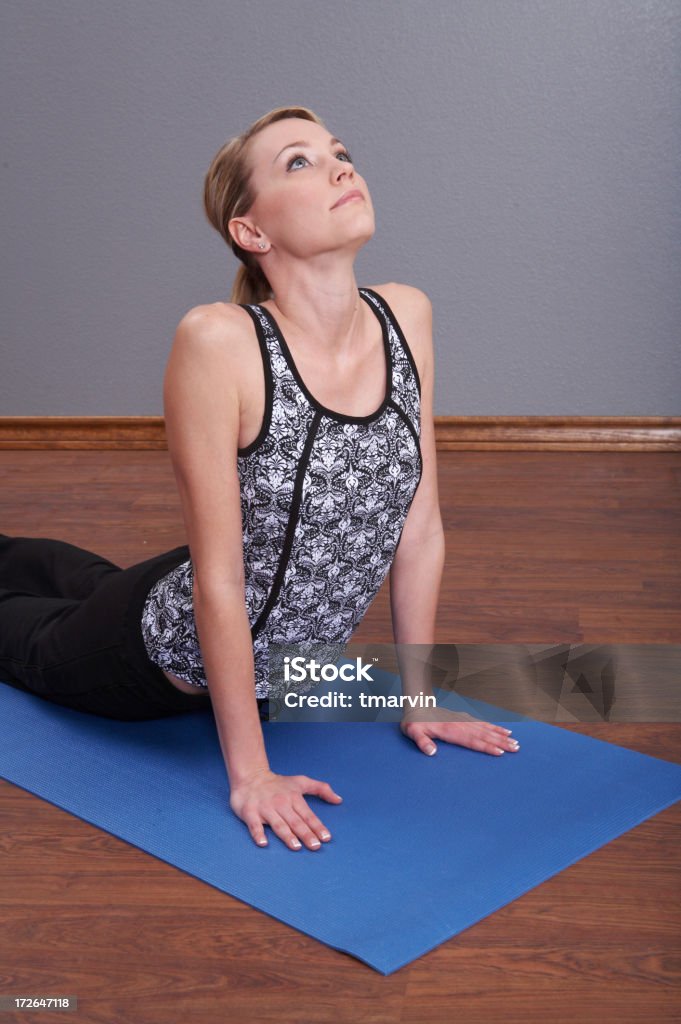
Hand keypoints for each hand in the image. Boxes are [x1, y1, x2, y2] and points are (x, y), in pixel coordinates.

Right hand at [229, 768, 342, 850]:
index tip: (326, 838)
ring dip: (287, 835)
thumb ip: (321, 789)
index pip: (308, 815)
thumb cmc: (278, 783)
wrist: (251, 777)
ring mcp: (265, 808)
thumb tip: (339, 800)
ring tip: (296, 846)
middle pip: (295, 822)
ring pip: (278, 824)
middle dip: (306, 834)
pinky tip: (263, 843)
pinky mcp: (250, 813)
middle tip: (315, 846)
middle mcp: (281, 804)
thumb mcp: (301, 782)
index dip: (317, 826)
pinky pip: (254, 825)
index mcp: (294, 798)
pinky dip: (258, 834)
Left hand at [400, 707, 520, 756]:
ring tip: (515, 741)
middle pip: (484, 735)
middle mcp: (460, 725)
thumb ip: (422, 742)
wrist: (417, 706)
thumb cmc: (415, 723)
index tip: (500, 752)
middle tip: (516, 748)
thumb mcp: (413, 733)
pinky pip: (483, 723)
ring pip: (486, 729)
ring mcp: (464, 721)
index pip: (472, 741)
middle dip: (501, 742)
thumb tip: (432, 752)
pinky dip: (495, 727)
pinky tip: (504, 731)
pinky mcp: (465, 719)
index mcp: (450, 730)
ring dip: (501, 735)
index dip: (486, 747)